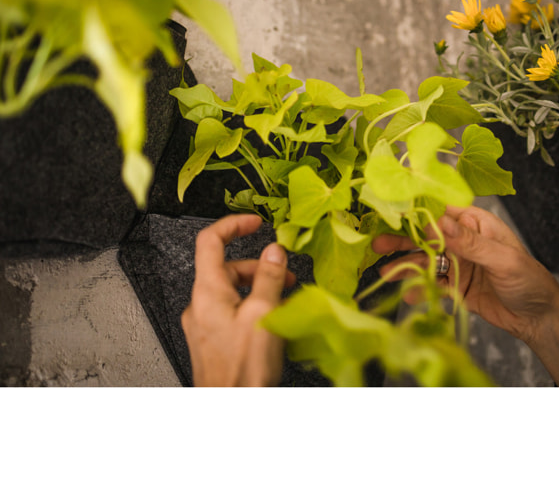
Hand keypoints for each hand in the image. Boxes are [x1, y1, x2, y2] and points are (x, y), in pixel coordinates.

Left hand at [181, 214, 295, 386]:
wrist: (232, 407)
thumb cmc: (242, 368)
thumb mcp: (263, 314)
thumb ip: (269, 277)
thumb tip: (274, 251)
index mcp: (208, 291)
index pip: (210, 241)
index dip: (233, 225)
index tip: (254, 222)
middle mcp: (201, 304)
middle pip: (229, 267)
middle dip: (260, 266)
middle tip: (286, 275)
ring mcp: (205, 323)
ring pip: (234, 290)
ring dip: (261, 287)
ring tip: (285, 298)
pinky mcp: (213, 339)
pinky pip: (234, 310)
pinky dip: (255, 306)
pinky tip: (273, 318)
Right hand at [374, 205, 558, 342]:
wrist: (538, 319)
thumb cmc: (529, 280)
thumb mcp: (503, 259)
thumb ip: (471, 243)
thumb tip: (441, 224)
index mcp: (476, 224)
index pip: (442, 211)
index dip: (417, 211)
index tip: (393, 212)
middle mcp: (462, 240)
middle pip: (426, 236)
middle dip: (402, 240)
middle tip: (377, 244)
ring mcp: (457, 264)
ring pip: (425, 261)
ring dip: (405, 266)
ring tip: (385, 273)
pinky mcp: (454, 286)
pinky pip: (431, 285)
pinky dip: (419, 289)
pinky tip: (409, 296)